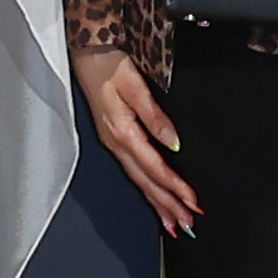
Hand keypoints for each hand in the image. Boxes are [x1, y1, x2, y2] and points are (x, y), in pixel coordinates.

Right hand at [76, 46, 195, 236]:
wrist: (85, 52)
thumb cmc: (107, 64)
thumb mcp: (134, 84)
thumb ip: (154, 115)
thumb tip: (173, 143)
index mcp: (122, 132)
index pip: (154, 167)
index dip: (174, 187)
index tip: (192, 202)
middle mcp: (116, 143)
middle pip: (146, 182)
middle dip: (167, 206)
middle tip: (188, 225)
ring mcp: (113, 143)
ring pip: (139, 181)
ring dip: (157, 203)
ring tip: (174, 223)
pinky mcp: (114, 138)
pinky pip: (133, 171)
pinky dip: (147, 189)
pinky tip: (155, 197)